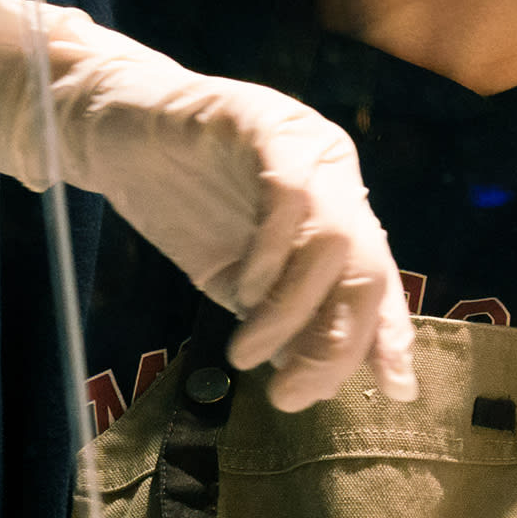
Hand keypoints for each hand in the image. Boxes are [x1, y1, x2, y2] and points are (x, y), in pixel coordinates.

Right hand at [0, 0, 410, 408]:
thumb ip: (284, 318)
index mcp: (341, 212)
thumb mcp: (240, 282)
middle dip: (336, 344)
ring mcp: (305, 145)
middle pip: (366, 268)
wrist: (119, 137)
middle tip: (289, 395)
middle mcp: (337, 176)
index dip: (393, 338)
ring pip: (332, 240)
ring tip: (246, 353)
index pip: (380, 279)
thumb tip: (320, 380)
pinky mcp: (264, 121)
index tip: (397, 392)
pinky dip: (271, 256)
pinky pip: (289, 193)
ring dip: (291, 312)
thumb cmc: (182, 206)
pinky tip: (242, 289)